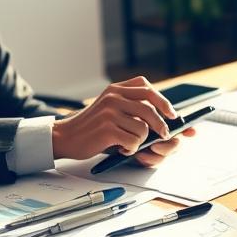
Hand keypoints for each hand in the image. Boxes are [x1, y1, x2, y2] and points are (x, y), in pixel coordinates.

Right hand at [52, 76, 182, 162]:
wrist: (65, 137)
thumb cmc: (91, 126)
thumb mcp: (109, 107)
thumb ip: (130, 105)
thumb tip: (161, 116)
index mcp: (116, 89)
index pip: (146, 88)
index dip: (162, 101)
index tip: (171, 113)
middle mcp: (113, 96)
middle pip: (150, 108)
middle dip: (161, 125)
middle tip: (164, 135)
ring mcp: (110, 112)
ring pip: (143, 128)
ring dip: (140, 141)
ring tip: (129, 143)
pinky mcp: (107, 129)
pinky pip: (133, 141)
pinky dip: (131, 149)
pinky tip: (121, 149)